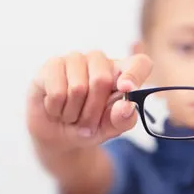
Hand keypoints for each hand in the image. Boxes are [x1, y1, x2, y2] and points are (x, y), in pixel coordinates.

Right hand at [27, 51, 152, 152]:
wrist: (59, 134)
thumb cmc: (91, 126)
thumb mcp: (110, 129)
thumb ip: (123, 120)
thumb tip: (127, 106)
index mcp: (124, 74)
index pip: (140, 63)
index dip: (135, 74)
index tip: (126, 88)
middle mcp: (101, 61)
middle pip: (102, 79)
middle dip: (93, 111)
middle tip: (88, 124)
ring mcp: (76, 59)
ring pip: (78, 88)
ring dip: (74, 113)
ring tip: (72, 115)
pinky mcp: (52, 64)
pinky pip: (57, 91)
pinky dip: (57, 109)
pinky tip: (56, 108)